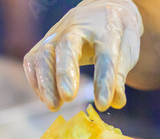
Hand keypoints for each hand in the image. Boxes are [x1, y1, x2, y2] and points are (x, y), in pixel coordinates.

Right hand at [23, 0, 142, 110]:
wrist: (100, 11)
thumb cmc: (116, 34)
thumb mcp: (127, 50)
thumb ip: (119, 75)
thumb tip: (115, 103)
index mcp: (106, 28)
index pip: (106, 55)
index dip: (104, 81)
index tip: (103, 104)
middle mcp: (78, 26)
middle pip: (67, 46)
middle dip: (65, 73)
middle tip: (69, 98)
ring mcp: (56, 33)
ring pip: (44, 54)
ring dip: (46, 82)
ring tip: (54, 106)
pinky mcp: (44, 43)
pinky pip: (32, 60)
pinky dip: (35, 81)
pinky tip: (46, 98)